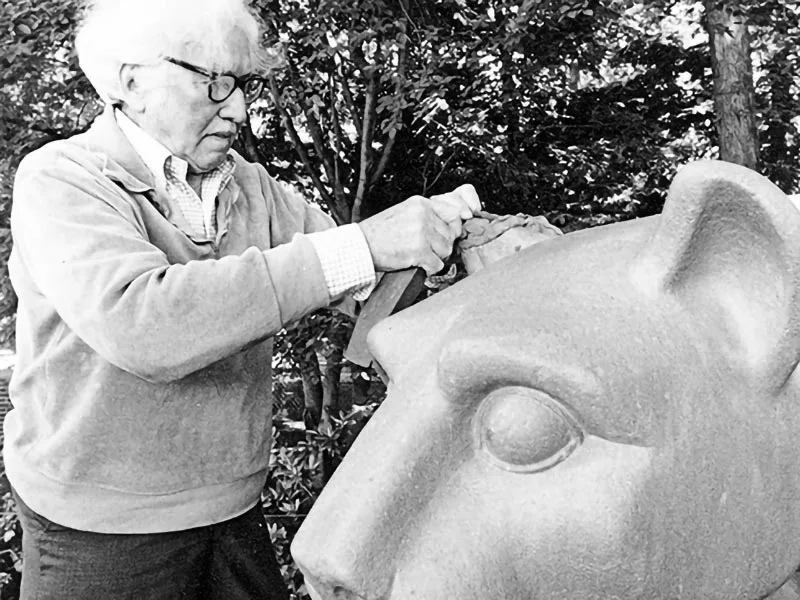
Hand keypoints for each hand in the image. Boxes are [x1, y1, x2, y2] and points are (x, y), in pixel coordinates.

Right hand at [358, 184, 481, 274]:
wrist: (359, 247)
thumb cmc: (378, 234)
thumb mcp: (404, 213)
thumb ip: (426, 215)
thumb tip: (454, 221)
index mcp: (420, 203)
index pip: (454, 212)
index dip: (456, 225)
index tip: (453, 233)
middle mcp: (423, 215)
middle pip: (451, 234)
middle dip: (442, 244)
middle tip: (425, 248)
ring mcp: (422, 232)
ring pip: (446, 250)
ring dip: (435, 257)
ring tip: (417, 255)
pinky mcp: (419, 250)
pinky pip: (437, 264)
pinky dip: (428, 268)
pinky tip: (415, 264)